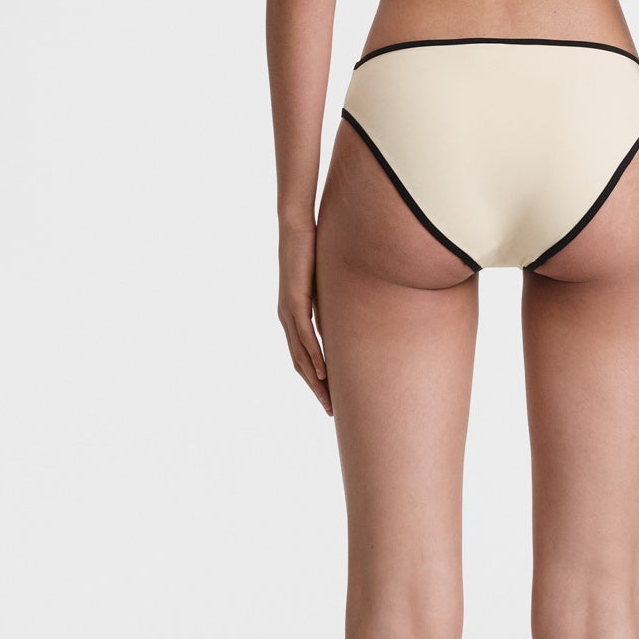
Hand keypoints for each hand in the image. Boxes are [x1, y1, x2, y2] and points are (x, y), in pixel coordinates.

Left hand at [277, 221, 331, 414]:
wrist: (295, 227)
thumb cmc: (312, 250)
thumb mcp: (327, 282)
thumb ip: (334, 301)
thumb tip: (352, 313)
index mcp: (293, 316)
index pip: (303, 356)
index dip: (315, 379)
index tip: (329, 398)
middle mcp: (287, 318)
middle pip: (300, 364)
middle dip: (315, 389)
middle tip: (329, 411)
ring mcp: (288, 311)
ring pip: (300, 355)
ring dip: (314, 380)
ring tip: (327, 400)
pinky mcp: (294, 301)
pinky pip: (305, 335)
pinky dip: (313, 356)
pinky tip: (323, 371)